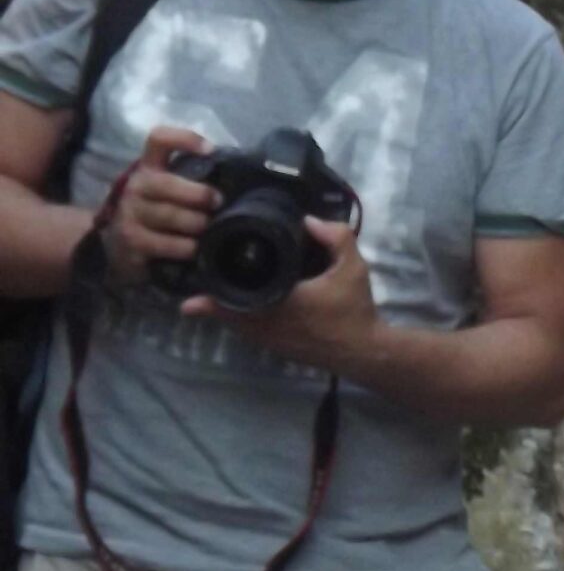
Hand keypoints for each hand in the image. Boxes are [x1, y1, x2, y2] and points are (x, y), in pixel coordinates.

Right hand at [99, 124, 213, 288]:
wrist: (121, 245)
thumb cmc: (159, 211)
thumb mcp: (172, 190)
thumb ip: (195, 180)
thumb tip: (241, 178)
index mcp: (150, 167)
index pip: (159, 140)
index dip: (183, 139)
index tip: (210, 150)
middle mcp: (136, 186)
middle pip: (165, 184)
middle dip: (198, 194)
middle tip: (218, 203)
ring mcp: (130, 214)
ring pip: (167, 215)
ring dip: (195, 223)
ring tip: (209, 228)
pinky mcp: (131, 241)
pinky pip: (163, 244)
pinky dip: (185, 247)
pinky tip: (196, 249)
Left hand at [182, 216, 381, 376]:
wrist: (365, 350)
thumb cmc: (355, 309)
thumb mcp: (353, 269)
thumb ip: (337, 239)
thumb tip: (309, 220)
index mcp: (281, 303)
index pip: (236, 301)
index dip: (210, 300)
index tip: (192, 295)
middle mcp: (269, 325)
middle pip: (228, 317)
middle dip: (211, 304)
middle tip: (195, 292)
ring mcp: (273, 341)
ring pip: (237, 329)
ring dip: (224, 315)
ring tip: (208, 300)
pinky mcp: (279, 349)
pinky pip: (250, 336)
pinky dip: (240, 324)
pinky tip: (239, 313)